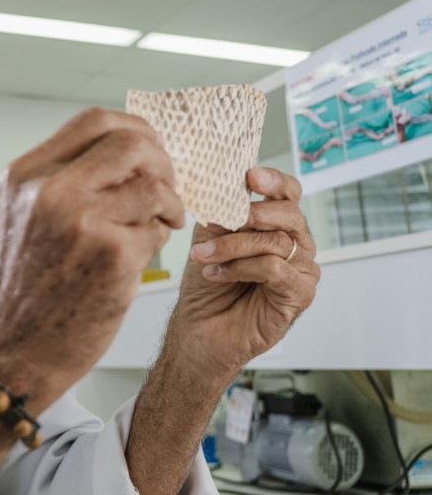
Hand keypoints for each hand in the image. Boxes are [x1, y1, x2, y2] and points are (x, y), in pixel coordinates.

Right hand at [0, 108, 184, 409]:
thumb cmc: (27, 286)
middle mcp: (48, 192)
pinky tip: (145, 251)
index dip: (135, 129)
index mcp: (25, 176)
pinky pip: (158, 227)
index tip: (150, 149)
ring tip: (159, 223)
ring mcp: (80, 223)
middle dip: (162, 161)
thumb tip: (132, 149)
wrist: (10, 349)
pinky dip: (161, 236)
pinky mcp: (112, 258)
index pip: (94, 121)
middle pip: (132, 143)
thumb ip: (66, 179)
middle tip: (166, 186)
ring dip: (169, 203)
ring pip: (154, 185)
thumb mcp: (27, 216)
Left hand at [169, 167, 319, 374]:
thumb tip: (226, 186)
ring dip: (232, 247)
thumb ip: (223, 211)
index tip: (251, 176)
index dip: (274, 181)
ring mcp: (302, 269)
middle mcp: (295, 244)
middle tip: (223, 222)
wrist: (199, 326)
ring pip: (275, 241)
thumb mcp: (209, 236)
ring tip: (203, 257)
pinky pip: (275, 268)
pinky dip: (241, 268)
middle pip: (287, 214)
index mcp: (277, 224)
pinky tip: (218, 275)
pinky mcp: (301, 293)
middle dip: (249, 216)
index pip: (288, 193)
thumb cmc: (207, 282)